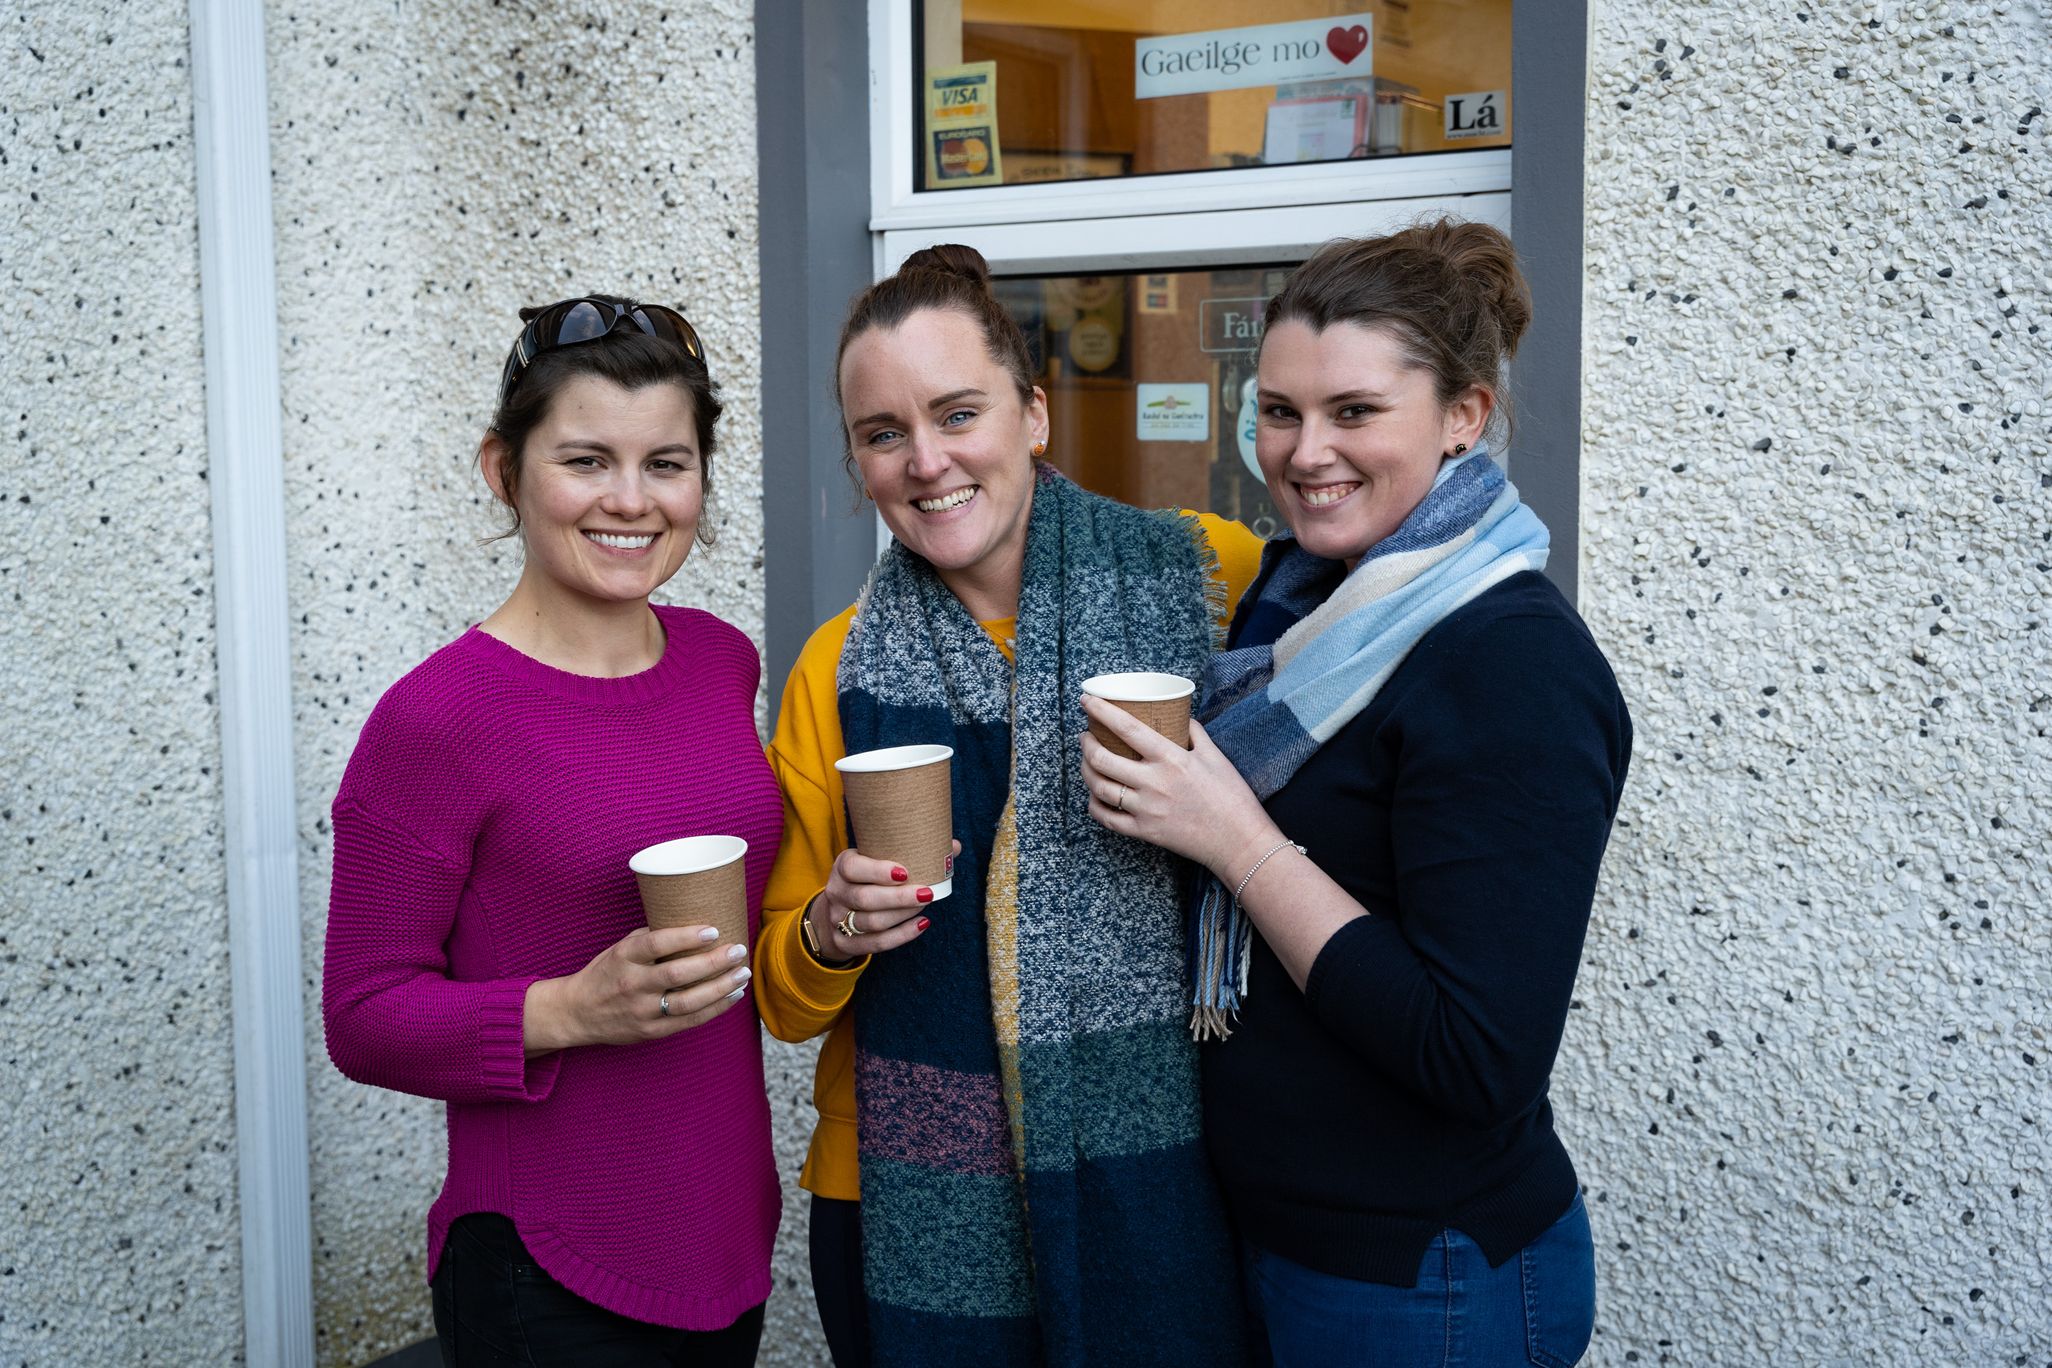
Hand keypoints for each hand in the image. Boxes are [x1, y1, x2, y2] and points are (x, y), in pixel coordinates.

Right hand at [523, 924, 752, 1054]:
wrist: (577, 1013)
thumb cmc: (606, 973)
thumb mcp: (620, 949)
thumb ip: (651, 938)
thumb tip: (692, 923)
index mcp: (624, 957)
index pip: (656, 944)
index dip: (686, 937)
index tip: (713, 929)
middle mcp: (632, 984)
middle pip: (678, 974)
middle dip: (714, 962)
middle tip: (738, 950)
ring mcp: (642, 1011)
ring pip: (688, 1002)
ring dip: (721, 987)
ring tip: (742, 974)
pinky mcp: (651, 1031)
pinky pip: (689, 1021)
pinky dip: (715, 1008)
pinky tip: (733, 995)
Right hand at [808, 840, 959, 962]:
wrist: (835, 910)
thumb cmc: (866, 878)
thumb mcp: (874, 860)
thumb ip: (909, 852)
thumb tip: (953, 846)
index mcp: (842, 867)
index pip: (853, 869)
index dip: (877, 871)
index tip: (904, 872)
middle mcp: (837, 893)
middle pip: (865, 899)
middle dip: (898, 898)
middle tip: (927, 892)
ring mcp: (838, 920)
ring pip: (872, 922)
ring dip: (902, 914)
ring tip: (925, 904)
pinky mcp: (846, 943)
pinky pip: (876, 943)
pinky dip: (901, 935)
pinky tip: (922, 924)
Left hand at [1080, 695, 1284, 881]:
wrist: (1239, 841)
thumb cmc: (1232, 796)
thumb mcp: (1216, 756)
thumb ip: (1194, 733)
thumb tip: (1180, 716)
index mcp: (1171, 759)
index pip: (1127, 728)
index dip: (1101, 711)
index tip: (1087, 700)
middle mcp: (1154, 783)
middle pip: (1102, 759)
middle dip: (1086, 744)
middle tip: (1086, 736)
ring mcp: (1146, 810)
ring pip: (1099, 788)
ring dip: (1086, 771)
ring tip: (1087, 761)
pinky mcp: (1145, 832)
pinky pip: (1107, 819)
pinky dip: (1094, 806)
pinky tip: (1094, 796)